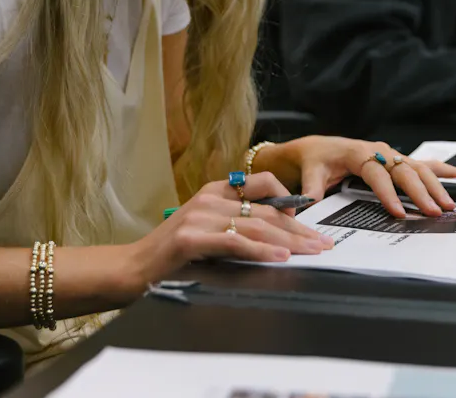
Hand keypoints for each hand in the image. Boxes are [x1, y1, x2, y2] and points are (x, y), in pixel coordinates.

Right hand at [130, 172, 332, 283]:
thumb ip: (237, 229)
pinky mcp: (191, 238)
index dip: (291, 201)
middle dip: (299, 229)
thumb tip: (279, 240)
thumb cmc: (172, 256)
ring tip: (312, 252)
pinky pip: (235, 242)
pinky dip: (261, 251)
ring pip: (256, 226)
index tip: (310, 224)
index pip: (263, 186)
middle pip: (266, 210)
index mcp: (215, 191)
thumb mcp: (208, 232)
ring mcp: (199, 216)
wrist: (132, 269)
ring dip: (289, 241)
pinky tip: (280, 257)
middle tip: (323, 244)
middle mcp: (209, 198)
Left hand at [255, 135, 455, 217]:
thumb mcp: (310, 173)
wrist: (320, 148)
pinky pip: (428, 165)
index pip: (376, 173)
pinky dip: (449, 171)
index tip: (398, 212)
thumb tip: (307, 204)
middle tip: (433, 211)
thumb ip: (311, 189)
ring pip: (420, 168)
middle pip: (405, 170)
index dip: (387, 193)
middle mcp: (380, 151)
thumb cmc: (316, 161)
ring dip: (437, 186)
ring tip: (449, 204)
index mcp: (358, 152)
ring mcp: (393, 155)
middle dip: (420, 191)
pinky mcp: (401, 161)